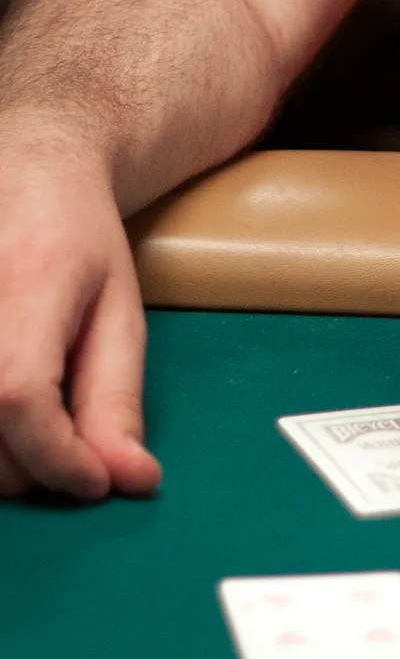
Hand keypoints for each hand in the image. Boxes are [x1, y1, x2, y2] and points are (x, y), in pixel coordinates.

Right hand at [0, 126, 160, 500]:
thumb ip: (117, 399)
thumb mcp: (119, 313)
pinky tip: (11, 405)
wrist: (28, 177)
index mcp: (27, 280)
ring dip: (5, 458)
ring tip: (39, 410)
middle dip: (39, 464)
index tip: (97, 481)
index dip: (58, 456)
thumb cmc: (78, 241)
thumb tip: (128, 481)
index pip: (20, 398)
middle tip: (75, 437)